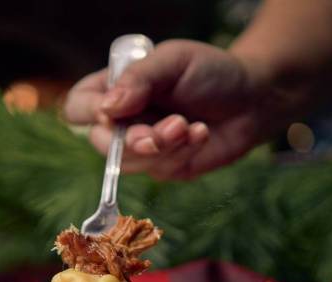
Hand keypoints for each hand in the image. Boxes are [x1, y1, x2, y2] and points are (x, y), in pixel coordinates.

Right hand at [64, 40, 275, 179]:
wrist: (252, 99)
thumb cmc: (210, 72)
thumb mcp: (173, 61)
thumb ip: (139, 78)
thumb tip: (107, 107)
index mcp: (116, 89)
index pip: (79, 105)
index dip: (89, 111)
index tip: (113, 110)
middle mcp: (124, 121)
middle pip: (100, 142)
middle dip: (134, 138)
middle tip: (170, 124)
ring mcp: (143, 148)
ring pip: (131, 162)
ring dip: (163, 145)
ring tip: (190, 125)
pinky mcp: (166, 168)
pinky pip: (161, 169)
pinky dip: (183, 151)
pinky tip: (202, 133)